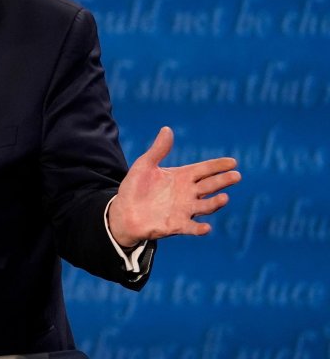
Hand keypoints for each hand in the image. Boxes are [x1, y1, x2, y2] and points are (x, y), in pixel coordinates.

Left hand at [108, 127, 240, 247]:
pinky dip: (199, 229)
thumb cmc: (135, 187)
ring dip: (215, 203)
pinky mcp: (176, 225)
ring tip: (224, 198)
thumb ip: (158, 150)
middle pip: (210, 185)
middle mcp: (187, 193)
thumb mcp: (145, 165)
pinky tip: (206, 228)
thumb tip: (167, 129)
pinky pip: (191, 227)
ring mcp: (184, 209)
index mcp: (182, 177)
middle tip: (236, 176)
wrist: (123, 211)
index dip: (218, 166)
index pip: (205, 169)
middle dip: (223, 181)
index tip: (232, 162)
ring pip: (205, 206)